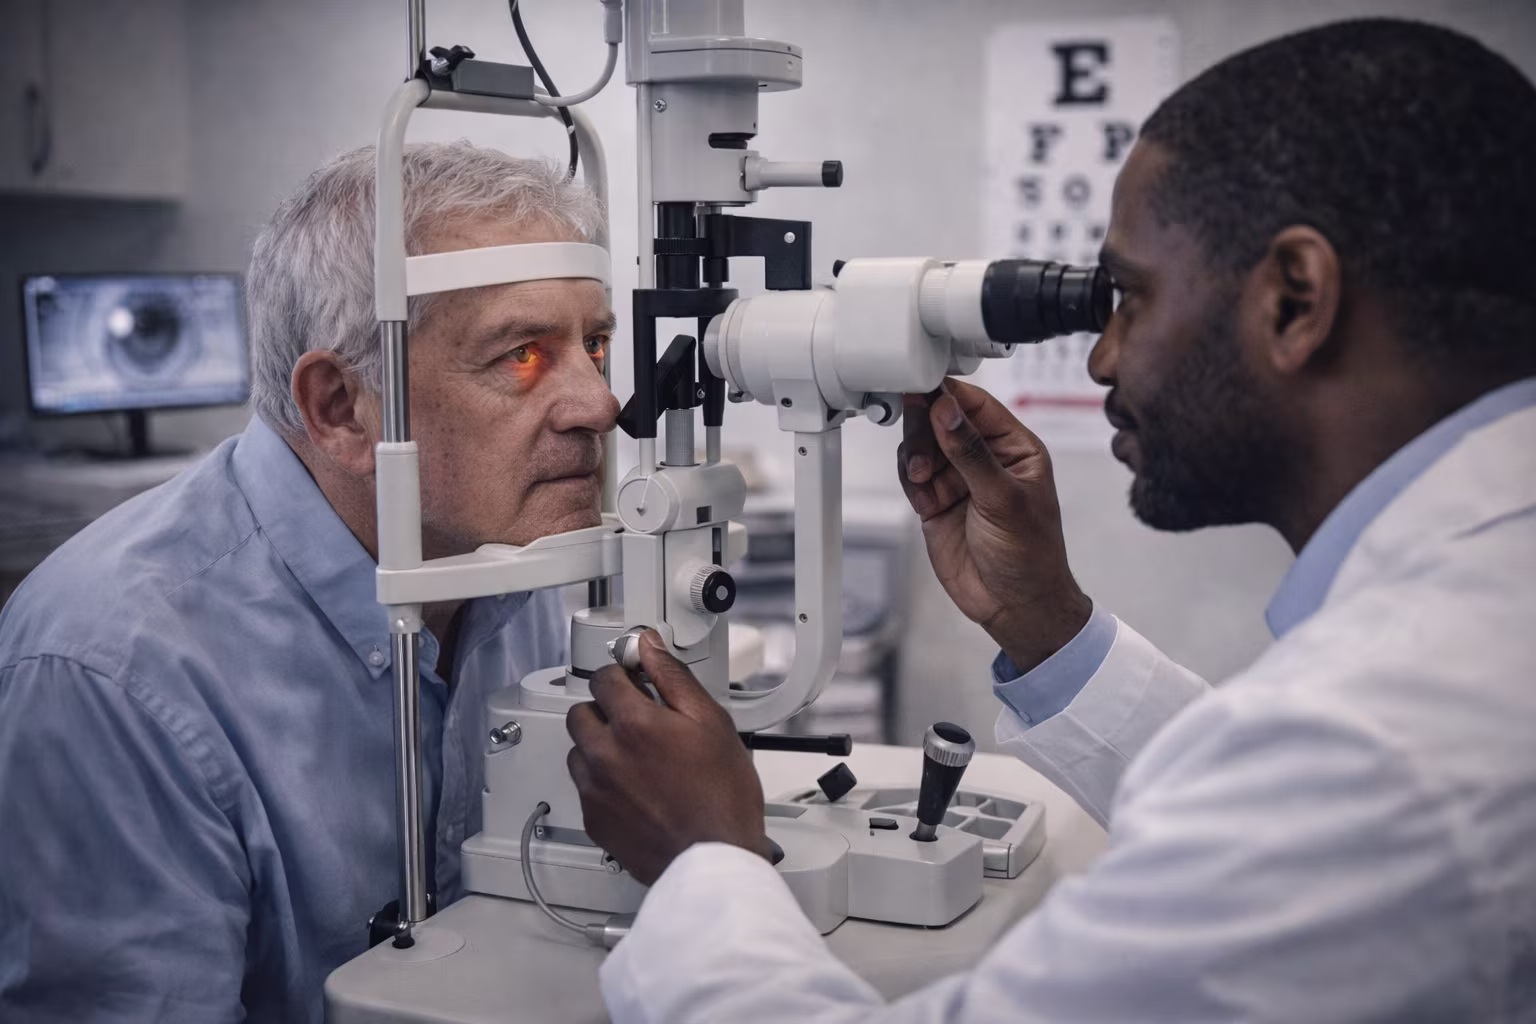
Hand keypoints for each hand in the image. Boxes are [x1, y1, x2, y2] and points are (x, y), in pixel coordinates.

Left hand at [566, 631, 772, 885]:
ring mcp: (595, 789)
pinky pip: (585, 786)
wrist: (713, 858)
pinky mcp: (594, 819)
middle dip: (606, 709)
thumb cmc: (721, 797)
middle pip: (581, 712)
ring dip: (600, 745)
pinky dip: (601, 780)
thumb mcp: (712, 722)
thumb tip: (650, 648)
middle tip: (637, 719)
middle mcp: (604, 755)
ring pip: (578, 750)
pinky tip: (633, 786)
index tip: (636, 681)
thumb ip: (674, 678)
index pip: (604, 678)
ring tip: (637, 756)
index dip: (622, 675)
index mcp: (633, 724)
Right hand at [897, 379, 1091, 672]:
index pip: (975, 404)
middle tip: (919, 445)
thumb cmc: (1030, 555)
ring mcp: (958, 479)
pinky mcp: (935, 501)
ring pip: (921, 446)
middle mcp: (984, 457)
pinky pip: (911, 475)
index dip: (947, 395)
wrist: (1014, 605)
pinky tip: (924, 499)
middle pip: (940, 420)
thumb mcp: (1003, 498)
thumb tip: (947, 410)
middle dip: (925, 430)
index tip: (921, 389)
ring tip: (923, 479)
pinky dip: (911, 482)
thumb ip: (971, 452)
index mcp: (1014, 446)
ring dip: (915, 458)